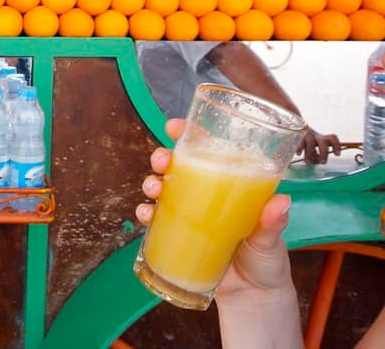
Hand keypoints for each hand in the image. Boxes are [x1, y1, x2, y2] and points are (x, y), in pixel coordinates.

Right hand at [136, 118, 294, 306]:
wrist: (252, 299)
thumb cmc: (266, 262)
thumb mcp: (271, 239)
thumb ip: (271, 222)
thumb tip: (280, 202)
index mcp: (230, 185)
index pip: (208, 151)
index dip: (188, 135)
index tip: (174, 127)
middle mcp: (206, 194)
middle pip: (178, 166)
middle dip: (162, 157)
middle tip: (161, 161)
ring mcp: (190, 214)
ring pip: (162, 188)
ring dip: (151, 183)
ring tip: (153, 190)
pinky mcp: (178, 234)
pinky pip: (156, 219)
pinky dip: (146, 213)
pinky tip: (146, 214)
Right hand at [297, 129, 341, 164]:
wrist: (292, 128)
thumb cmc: (304, 142)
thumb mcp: (312, 146)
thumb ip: (316, 154)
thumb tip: (318, 162)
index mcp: (321, 137)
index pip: (332, 138)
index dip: (336, 146)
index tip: (337, 155)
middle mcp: (315, 135)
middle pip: (323, 142)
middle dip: (323, 153)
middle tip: (322, 162)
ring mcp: (305, 135)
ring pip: (311, 143)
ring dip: (310, 154)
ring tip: (308, 161)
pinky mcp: (297, 135)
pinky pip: (300, 142)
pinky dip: (300, 149)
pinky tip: (298, 154)